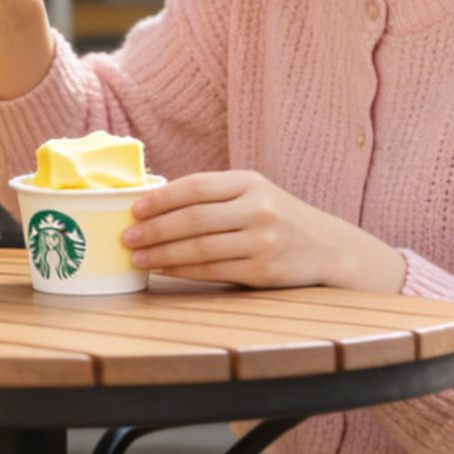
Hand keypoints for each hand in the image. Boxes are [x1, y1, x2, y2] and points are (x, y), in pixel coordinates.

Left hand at [122, 170, 406, 292]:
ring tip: (137, 257)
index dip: (160, 198)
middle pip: (193, 219)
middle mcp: (258, 209)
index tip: (134, 209)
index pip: (195, 186)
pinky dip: (183, 271)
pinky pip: (213, 271)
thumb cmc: (275, 217)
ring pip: (200, 248)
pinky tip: (163, 269)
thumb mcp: (252, 193)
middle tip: (127, 236)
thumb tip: (151, 202)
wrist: (327, 248)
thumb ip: (212, 194)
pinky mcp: (264, 271)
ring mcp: (263, 241)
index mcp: (249, 182)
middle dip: (154, 229)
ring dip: (162, 254)